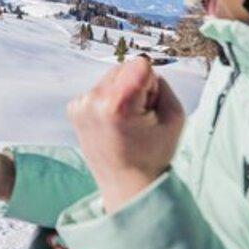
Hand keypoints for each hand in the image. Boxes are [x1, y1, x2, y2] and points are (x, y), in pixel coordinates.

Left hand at [67, 57, 184, 213]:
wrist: (125, 184)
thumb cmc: (153, 153)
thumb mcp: (174, 116)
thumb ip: (162, 83)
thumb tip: (142, 68)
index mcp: (118, 103)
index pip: (140, 64)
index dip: (151, 84)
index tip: (148, 107)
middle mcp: (94, 100)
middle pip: (122, 68)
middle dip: (134, 86)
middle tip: (138, 118)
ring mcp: (80, 105)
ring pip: (110, 79)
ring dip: (120, 93)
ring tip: (124, 124)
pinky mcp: (73, 110)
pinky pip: (98, 91)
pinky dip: (107, 102)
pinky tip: (111, 125)